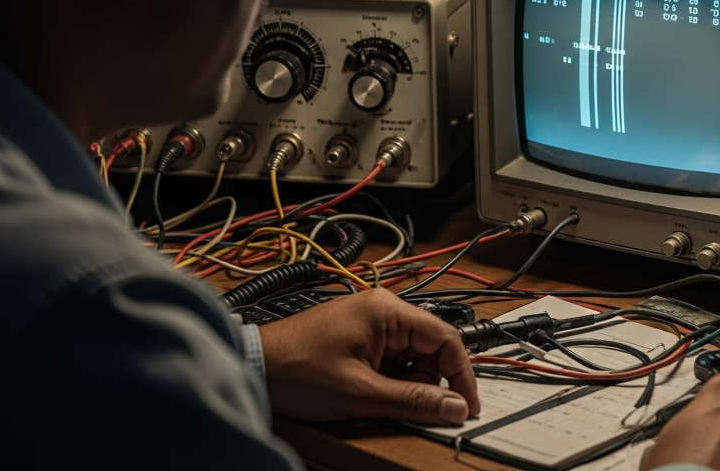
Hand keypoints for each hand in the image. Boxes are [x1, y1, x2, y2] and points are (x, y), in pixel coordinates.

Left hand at [258, 288, 480, 424]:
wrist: (253, 368)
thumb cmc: (295, 369)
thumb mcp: (360, 393)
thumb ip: (412, 401)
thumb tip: (452, 408)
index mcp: (387, 311)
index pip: (446, 339)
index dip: (461, 376)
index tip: (466, 405)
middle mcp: (382, 310)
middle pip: (431, 349)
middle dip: (427, 382)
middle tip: (415, 409)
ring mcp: (370, 323)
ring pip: (412, 358)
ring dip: (405, 384)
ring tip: (377, 398)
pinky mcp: (360, 338)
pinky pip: (392, 360)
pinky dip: (389, 381)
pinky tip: (370, 393)